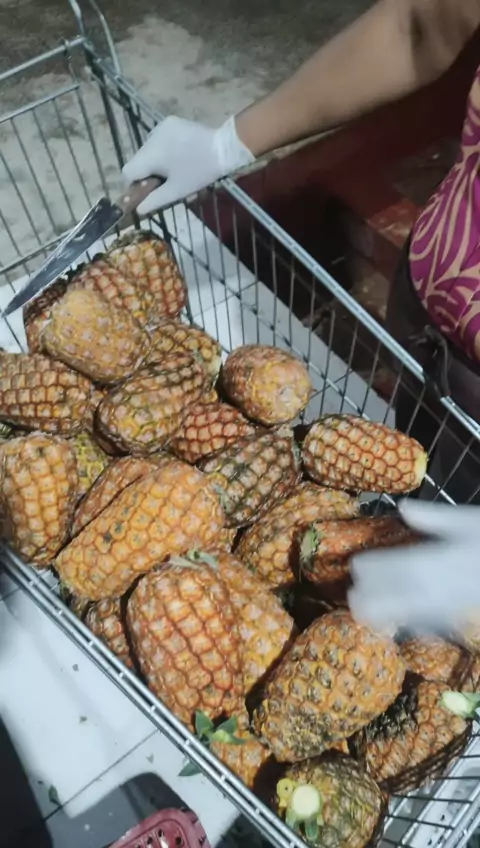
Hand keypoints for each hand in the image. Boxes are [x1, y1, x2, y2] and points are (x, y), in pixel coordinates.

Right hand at [122, 115, 254, 214]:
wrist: (224, 148)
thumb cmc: (200, 172)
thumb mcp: (177, 191)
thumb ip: (154, 201)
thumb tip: (139, 210)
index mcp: (151, 155)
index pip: (128, 171)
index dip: (133, 185)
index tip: (146, 192)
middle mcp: (151, 137)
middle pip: (138, 160)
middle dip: (146, 173)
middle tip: (163, 183)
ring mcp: (161, 127)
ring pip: (147, 149)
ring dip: (154, 161)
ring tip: (172, 169)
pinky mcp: (170, 122)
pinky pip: (158, 139)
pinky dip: (162, 149)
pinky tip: (176, 155)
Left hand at [348, 500, 479, 632]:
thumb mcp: (466, 521)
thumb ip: (432, 518)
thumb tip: (403, 508)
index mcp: (428, 562)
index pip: (386, 568)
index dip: (367, 569)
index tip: (356, 567)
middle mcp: (431, 589)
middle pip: (388, 599)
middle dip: (368, 598)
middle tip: (355, 594)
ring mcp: (444, 608)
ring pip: (405, 616)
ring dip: (384, 614)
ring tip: (367, 612)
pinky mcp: (455, 618)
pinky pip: (428, 625)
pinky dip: (411, 623)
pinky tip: (404, 621)